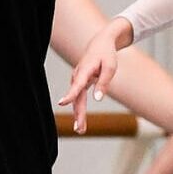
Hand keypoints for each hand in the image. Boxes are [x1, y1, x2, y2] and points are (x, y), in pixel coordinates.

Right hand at [56, 19, 131, 133]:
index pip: (77, 85)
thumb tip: (98, 99)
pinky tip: (81, 122)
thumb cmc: (106, 55)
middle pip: (77, 98)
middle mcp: (78, 76)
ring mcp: (77, 80)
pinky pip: (78, 99)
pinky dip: (79, 110)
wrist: (100, 44)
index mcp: (85, 70)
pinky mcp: (79, 83)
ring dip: (78, 115)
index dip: (70, 95)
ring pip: (77, 100)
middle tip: (79, 129)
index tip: (62, 103)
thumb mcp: (110, 67)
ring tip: (81, 130)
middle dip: (78, 113)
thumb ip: (104, 82)